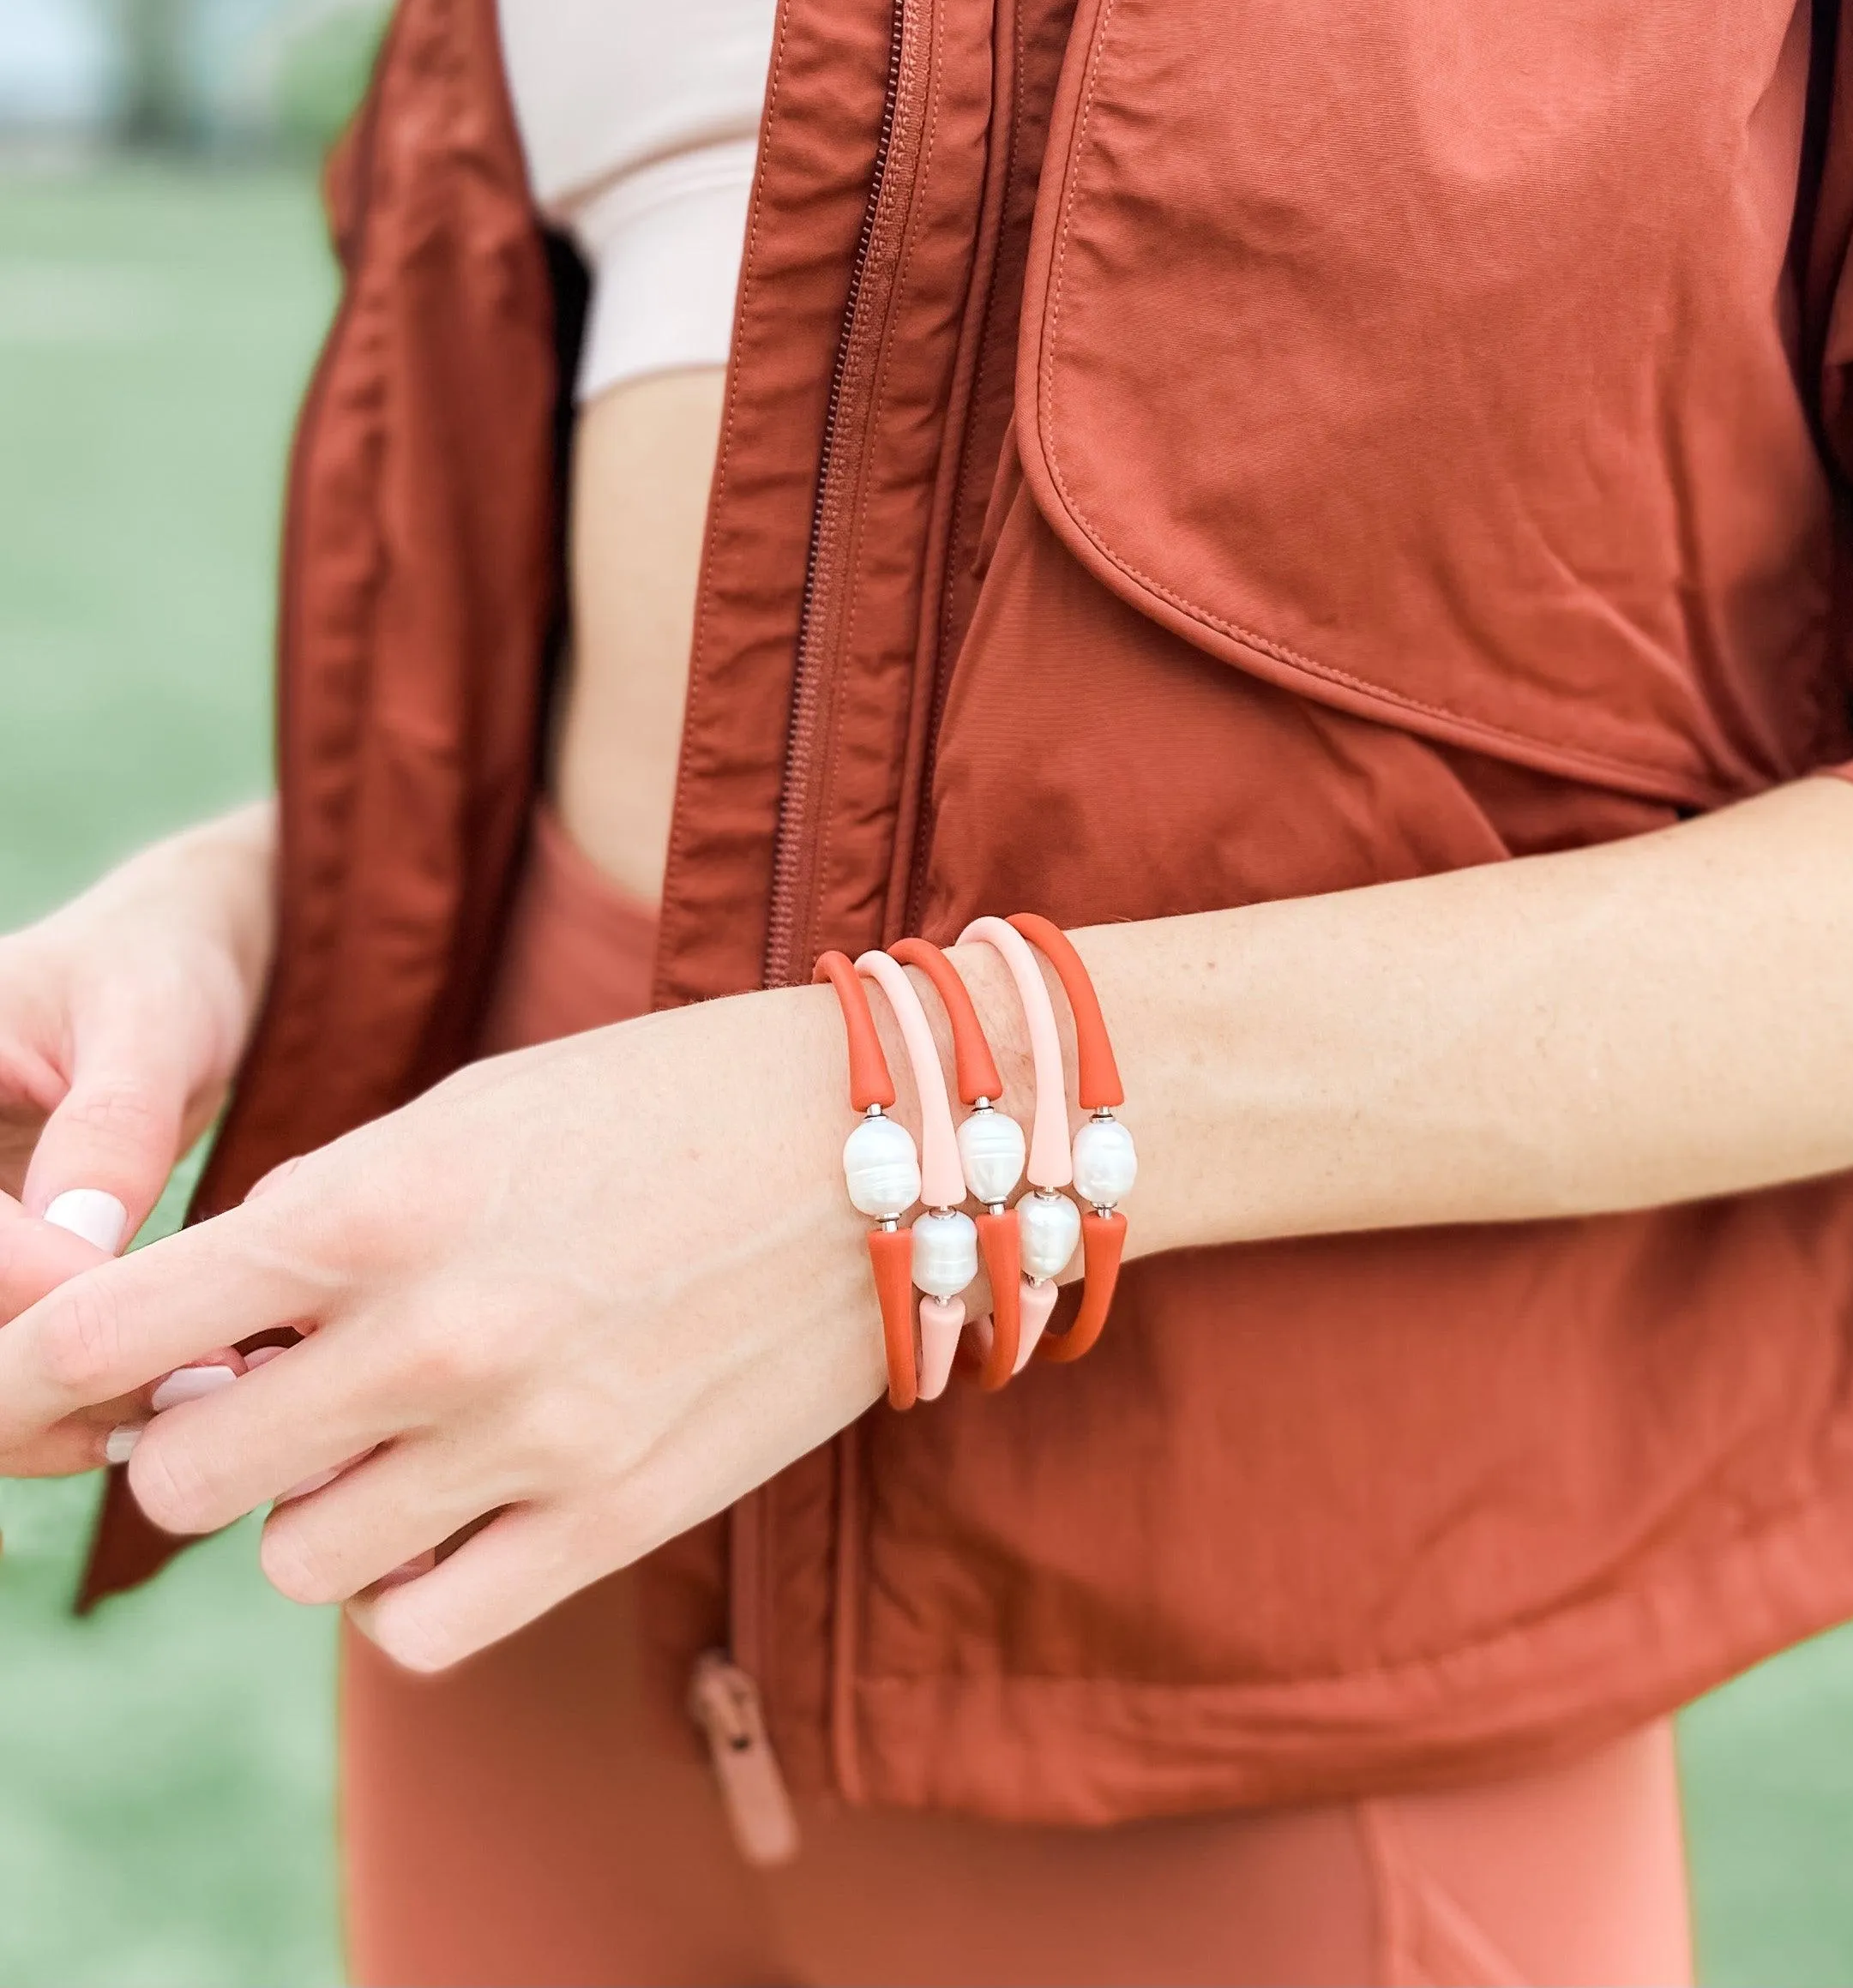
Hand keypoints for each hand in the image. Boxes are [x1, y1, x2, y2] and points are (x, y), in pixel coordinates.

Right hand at [0, 803, 274, 1473]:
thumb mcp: (148, 1016)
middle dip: (51, 1374)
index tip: (173, 1310)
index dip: (45, 1291)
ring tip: (198, 1390)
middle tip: (194, 1380)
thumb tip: (79, 1240)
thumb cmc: (157, 967)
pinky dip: (66, 1409)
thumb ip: (112, 1122)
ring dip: (61, 1411)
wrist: (167, 971)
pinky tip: (168, 1396)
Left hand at [0, 979, 962, 1669]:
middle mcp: (440, 1336)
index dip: (43, 1370)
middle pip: (188, 1479)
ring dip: (315, 1510)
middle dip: (199, 1441)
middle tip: (267, 1395)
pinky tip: (454, 1514)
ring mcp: (532, 1443)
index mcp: (381, 1202)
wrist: (887, 1145)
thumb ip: (326, 1220)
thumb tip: (207, 1344)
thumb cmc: (666, 1100)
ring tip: (392, 1442)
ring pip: (299, 1564)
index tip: (66, 1381)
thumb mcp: (474, 1111)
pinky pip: (420, 1632)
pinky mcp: (617, 1520)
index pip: (112, 1332)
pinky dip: (406, 1589)